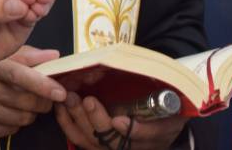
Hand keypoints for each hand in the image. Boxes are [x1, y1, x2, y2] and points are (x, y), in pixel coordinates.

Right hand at [0, 46, 66, 138]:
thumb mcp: (2, 56)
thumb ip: (29, 56)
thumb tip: (54, 57)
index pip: (21, 76)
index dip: (42, 85)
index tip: (60, 92)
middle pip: (28, 102)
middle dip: (43, 100)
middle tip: (43, 95)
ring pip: (24, 118)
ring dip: (30, 112)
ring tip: (22, 102)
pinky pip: (12, 129)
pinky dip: (16, 122)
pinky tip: (8, 111)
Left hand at [54, 93, 185, 149]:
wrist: (156, 122)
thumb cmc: (164, 110)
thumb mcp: (171, 103)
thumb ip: (164, 99)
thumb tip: (157, 88)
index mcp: (157, 135)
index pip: (148, 136)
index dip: (134, 131)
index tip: (119, 121)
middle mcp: (134, 146)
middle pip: (114, 141)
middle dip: (98, 121)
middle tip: (88, 101)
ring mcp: (112, 147)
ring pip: (93, 141)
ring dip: (79, 120)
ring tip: (71, 99)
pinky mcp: (96, 144)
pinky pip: (78, 138)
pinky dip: (67, 123)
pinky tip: (60, 107)